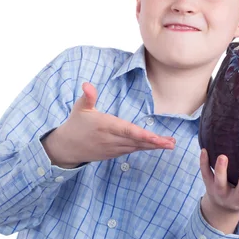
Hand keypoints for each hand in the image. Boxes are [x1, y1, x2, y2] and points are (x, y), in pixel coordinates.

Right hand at [54, 82, 176, 165]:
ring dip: (153, 146)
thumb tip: (87, 85)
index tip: (155, 137)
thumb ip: (88, 97)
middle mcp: (110, 139)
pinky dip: (144, 148)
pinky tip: (156, 146)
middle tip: (171, 143)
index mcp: (105, 126)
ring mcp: (113, 148)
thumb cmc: (76, 124)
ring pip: (136, 147)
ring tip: (170, 144)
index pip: (126, 131)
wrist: (67, 147)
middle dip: (154, 143)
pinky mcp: (113, 153)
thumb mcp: (80, 108)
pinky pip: (132, 150)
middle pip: (136, 141)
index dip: (142, 135)